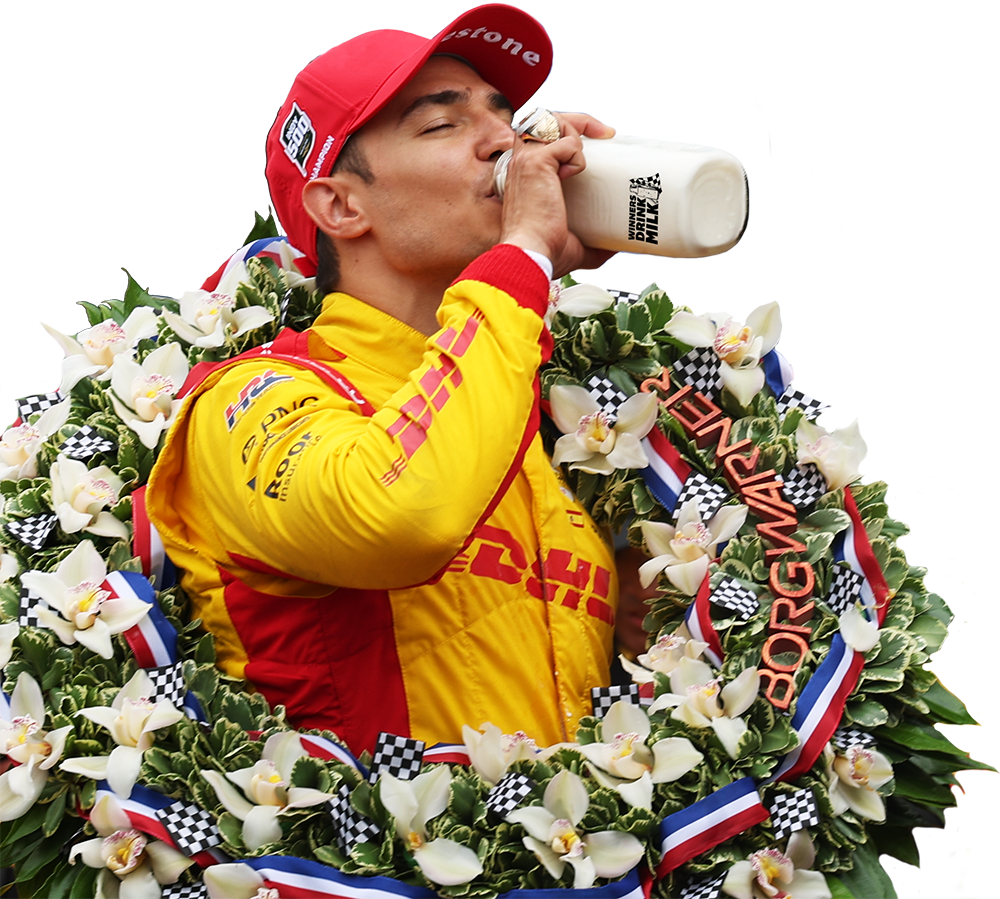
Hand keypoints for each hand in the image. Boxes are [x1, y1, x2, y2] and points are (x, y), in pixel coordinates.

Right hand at [499, 112, 614, 277]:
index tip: (592, 144)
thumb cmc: (543, 253)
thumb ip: (592, 243)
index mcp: (526, 177)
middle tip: (603, 135)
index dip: (565, 133)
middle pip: (545, 119)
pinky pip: (567, 144)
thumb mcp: (573, 244)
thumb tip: (612, 247)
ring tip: (586, 160)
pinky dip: (577, 156)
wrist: (531, 256)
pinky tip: (574, 175)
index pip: (541, 138)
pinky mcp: (537, 163)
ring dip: (578, 133)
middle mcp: (522, 164)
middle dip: (577, 121)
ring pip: (554, 121)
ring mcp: (527, 161)